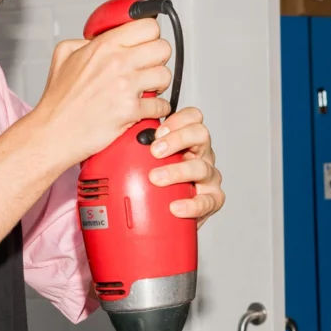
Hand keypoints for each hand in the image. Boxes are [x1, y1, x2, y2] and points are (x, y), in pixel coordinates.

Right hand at [32, 20, 173, 166]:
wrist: (53, 131)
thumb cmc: (58, 100)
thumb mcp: (64, 55)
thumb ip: (86, 41)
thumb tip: (102, 38)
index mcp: (104, 46)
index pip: (148, 26)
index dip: (150, 35)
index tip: (147, 43)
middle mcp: (117, 63)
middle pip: (163, 48)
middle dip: (158, 59)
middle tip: (149, 67)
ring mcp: (125, 87)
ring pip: (166, 76)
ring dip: (159, 84)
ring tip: (147, 89)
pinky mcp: (131, 111)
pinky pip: (161, 104)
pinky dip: (157, 108)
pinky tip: (145, 109)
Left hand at [147, 105, 224, 221]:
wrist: (165, 212)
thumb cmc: (157, 182)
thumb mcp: (145, 160)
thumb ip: (137, 147)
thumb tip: (118, 138)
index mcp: (188, 140)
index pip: (193, 118)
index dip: (177, 120)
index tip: (157, 132)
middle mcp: (202, 154)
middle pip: (200, 135)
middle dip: (177, 139)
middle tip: (155, 151)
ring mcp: (208, 176)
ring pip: (201, 167)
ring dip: (178, 171)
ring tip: (157, 178)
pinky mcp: (212, 199)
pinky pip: (208, 201)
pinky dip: (191, 204)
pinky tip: (175, 207)